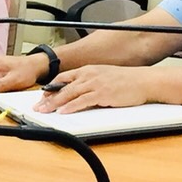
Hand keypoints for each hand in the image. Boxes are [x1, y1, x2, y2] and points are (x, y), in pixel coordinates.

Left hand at [33, 65, 157, 113]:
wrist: (144, 81)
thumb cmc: (128, 81)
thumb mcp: (105, 77)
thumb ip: (91, 83)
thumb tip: (81, 93)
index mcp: (89, 70)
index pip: (64, 77)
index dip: (51, 87)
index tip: (42, 95)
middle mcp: (89, 75)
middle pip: (62, 87)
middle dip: (47, 98)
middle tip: (37, 107)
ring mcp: (95, 84)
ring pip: (69, 94)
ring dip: (54, 103)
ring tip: (44, 111)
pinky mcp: (102, 94)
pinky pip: (82, 101)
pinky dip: (70, 107)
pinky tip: (62, 111)